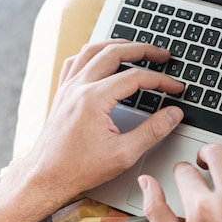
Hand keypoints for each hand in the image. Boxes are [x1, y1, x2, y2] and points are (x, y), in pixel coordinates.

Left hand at [23, 40, 183, 204]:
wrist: (46, 177)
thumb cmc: (79, 168)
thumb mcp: (124, 154)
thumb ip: (153, 131)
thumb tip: (173, 114)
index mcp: (94, 99)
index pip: (136, 77)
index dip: (161, 80)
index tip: (175, 87)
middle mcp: (79, 87)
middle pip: (114, 52)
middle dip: (143, 49)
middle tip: (162, 55)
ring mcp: (68, 88)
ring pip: (93, 50)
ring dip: (117, 45)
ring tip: (137, 48)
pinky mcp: (63, 93)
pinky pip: (75, 61)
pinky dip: (93, 54)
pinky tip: (102, 58)